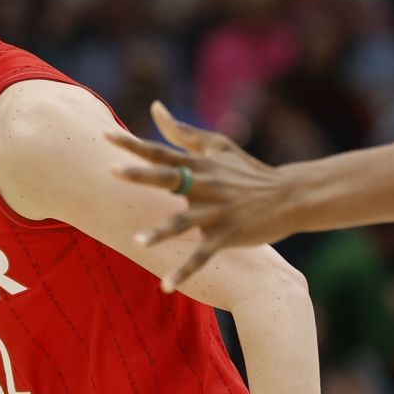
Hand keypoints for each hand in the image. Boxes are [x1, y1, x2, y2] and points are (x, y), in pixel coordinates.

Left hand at [109, 102, 297, 289]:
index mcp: (199, 164)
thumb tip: (155, 108)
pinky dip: (185, 271)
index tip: (105, 136)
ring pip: (184, 222)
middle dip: (142, 175)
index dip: (132, 144)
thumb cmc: (248, 170)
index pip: (160, 151)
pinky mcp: (228, 234)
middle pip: (169, 178)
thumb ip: (182, 131)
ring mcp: (217, 211)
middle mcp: (205, 185)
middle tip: (114, 171)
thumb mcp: (218, 145)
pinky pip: (203, 255)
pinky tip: (166, 285)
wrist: (288, 196)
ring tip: (138, 242)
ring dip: (161, 232)